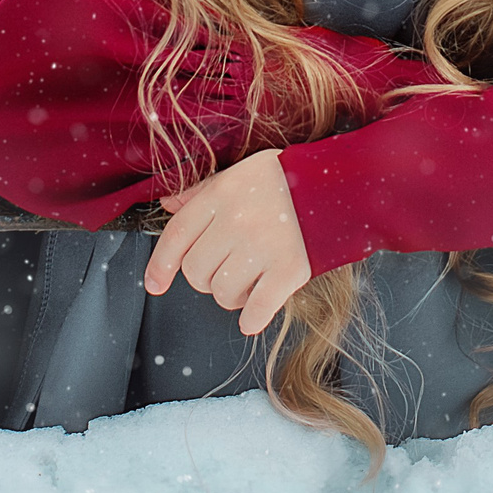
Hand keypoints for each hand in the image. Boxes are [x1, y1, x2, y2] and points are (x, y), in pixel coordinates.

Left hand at [146, 149, 311, 335]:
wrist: (336, 185)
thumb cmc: (283, 180)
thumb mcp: (236, 175)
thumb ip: (200, 191)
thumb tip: (169, 206)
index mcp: (220, 196)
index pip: (176, 236)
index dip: (160, 265)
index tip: (155, 284)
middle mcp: (236, 222)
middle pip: (195, 271)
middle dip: (205, 277)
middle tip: (226, 266)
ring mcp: (262, 247)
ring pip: (221, 293)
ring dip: (231, 294)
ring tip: (249, 279)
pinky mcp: (288, 271)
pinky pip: (255, 310)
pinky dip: (251, 318)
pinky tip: (254, 313)